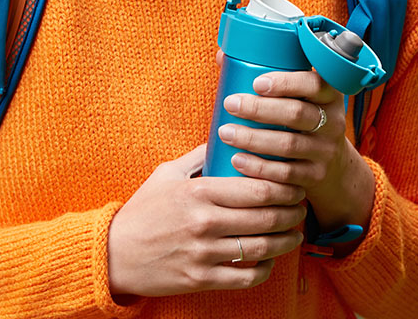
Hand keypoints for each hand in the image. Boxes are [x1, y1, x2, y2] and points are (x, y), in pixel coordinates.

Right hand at [107, 145, 306, 297]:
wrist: (115, 253)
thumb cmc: (143, 210)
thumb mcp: (167, 174)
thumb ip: (200, 156)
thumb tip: (228, 136)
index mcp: (198, 193)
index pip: (256, 189)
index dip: (284, 187)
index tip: (294, 183)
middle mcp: (204, 223)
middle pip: (265, 217)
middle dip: (292, 211)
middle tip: (302, 205)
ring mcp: (204, 254)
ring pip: (261, 248)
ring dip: (286, 240)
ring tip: (296, 232)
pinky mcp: (202, 280)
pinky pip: (246, 277)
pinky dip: (266, 268)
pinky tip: (271, 258)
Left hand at [217, 71, 374, 231]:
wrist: (333, 166)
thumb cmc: (303, 119)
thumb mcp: (299, 97)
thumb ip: (269, 76)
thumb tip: (222, 56)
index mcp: (328, 96)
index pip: (313, 84)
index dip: (286, 82)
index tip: (256, 83)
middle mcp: (332, 122)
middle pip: (296, 114)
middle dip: (260, 109)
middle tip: (231, 104)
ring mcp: (325, 151)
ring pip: (288, 144)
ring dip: (253, 139)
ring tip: (226, 132)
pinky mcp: (314, 176)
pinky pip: (286, 173)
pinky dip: (259, 168)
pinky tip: (238, 161)